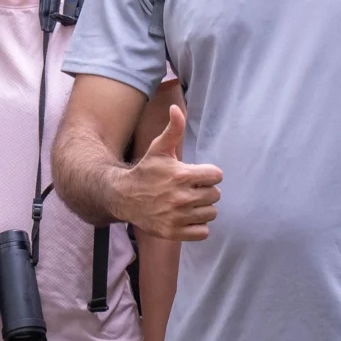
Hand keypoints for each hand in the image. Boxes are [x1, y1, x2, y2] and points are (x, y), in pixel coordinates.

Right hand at [120, 104, 222, 240]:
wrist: (124, 197)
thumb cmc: (146, 171)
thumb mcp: (159, 149)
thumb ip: (173, 129)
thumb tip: (176, 108)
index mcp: (182, 175)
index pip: (216, 176)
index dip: (208, 174)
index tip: (196, 175)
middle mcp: (182, 198)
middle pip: (216, 195)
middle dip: (205, 191)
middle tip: (190, 190)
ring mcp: (178, 217)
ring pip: (211, 214)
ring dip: (203, 209)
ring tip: (188, 203)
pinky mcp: (174, 232)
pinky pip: (203, 232)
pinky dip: (198, 226)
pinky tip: (186, 217)